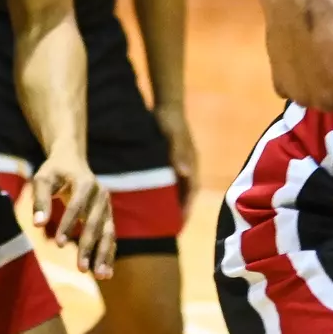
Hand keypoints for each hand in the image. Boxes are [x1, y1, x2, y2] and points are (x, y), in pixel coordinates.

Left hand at [33, 146, 115, 279]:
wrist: (72, 160)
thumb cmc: (54, 170)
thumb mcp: (42, 178)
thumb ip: (40, 199)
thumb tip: (38, 224)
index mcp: (85, 182)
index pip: (77, 206)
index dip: (67, 225)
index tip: (57, 244)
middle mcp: (101, 194)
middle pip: (96, 223)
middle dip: (88, 246)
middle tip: (80, 268)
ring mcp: (107, 206)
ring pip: (108, 232)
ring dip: (104, 254)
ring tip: (99, 275)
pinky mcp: (108, 215)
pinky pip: (110, 236)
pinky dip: (108, 254)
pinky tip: (105, 272)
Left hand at [154, 102, 197, 223]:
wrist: (166, 105)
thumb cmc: (171, 121)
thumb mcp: (174, 136)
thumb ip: (179, 153)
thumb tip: (185, 173)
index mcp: (190, 166)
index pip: (190, 194)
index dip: (185, 210)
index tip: (178, 227)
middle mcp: (185, 168)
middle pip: (181, 195)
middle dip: (174, 212)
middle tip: (162, 229)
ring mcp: (176, 165)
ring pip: (171, 189)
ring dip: (164, 202)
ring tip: (151, 219)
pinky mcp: (165, 161)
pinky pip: (162, 180)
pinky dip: (156, 190)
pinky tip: (142, 197)